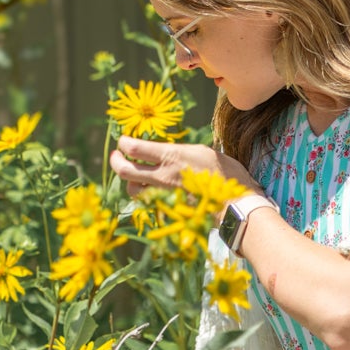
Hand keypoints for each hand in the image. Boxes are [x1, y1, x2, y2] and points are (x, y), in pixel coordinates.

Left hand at [110, 136, 253, 198]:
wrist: (234, 203)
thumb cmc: (224, 173)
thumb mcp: (202, 151)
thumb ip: (178, 152)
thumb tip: (165, 151)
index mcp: (171, 157)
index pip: (133, 148)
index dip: (123, 143)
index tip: (124, 141)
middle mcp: (162, 176)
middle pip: (124, 170)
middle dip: (116, 161)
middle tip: (117, 156)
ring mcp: (163, 195)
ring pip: (132, 189)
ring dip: (131, 180)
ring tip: (136, 174)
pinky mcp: (167, 208)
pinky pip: (148, 201)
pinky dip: (146, 194)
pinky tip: (152, 188)